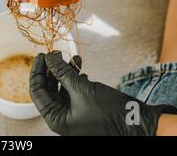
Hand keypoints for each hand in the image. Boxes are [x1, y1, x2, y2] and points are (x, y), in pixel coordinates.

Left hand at [29, 52, 176, 135]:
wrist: (140, 123)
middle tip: (55, 53)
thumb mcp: (82, 88)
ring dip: (65, 71)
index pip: (37, 92)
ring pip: (61, 87)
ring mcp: (73, 114)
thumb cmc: (111, 113)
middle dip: (52, 69)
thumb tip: (48, 57)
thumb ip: (62, 71)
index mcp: (56, 119)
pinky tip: (81, 68)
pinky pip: (73, 90)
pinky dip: (75, 77)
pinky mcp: (84, 108)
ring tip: (73, 58)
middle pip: (48, 88)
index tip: (42, 55)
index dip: (37, 71)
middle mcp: (62, 118)